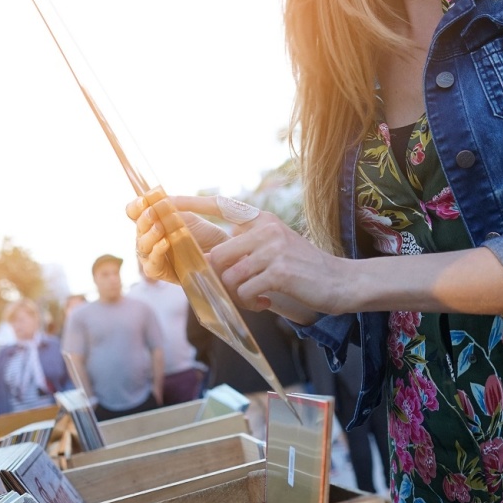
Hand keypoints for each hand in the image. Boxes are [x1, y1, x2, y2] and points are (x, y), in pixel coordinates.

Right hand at [126, 188, 230, 283]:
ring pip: (142, 248)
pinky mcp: (163, 274)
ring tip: (161, 227)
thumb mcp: (186, 214)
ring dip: (149, 235)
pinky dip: (156, 253)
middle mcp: (150, 240)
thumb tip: (153, 196)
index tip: (144, 200)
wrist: (223, 251)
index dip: (135, 207)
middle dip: (144, 220)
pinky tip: (165, 243)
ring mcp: (155, 258)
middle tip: (154, 212)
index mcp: (153, 223)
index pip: (134, 214)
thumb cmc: (205, 234)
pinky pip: (151, 266)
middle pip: (137, 230)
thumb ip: (169, 205)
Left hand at [126, 192, 350, 318]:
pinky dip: (251, 302)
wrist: (340, 282)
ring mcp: (272, 247)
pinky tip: (267, 300)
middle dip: (223, 279)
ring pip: (229, 276)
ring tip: (257, 294)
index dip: (190, 204)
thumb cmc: (301, 271)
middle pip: (217, 255)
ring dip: (238, 293)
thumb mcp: (272, 250)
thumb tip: (205, 262)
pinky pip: (244, 290)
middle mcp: (265, 228)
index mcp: (261, 219)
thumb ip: (243, 250)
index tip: (162, 201)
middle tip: (242, 289)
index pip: (220, 206)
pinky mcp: (278, 270)